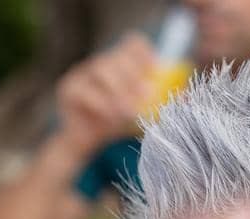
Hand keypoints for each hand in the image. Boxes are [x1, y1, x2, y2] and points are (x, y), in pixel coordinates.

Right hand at [52, 33, 156, 158]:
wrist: (87, 143)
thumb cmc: (115, 123)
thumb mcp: (139, 110)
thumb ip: (154, 101)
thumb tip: (181, 96)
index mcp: (119, 63)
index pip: (132, 44)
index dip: (144, 53)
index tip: (154, 69)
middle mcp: (100, 63)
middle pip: (117, 56)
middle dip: (134, 76)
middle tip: (147, 95)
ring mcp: (82, 73)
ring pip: (101, 70)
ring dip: (119, 90)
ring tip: (130, 111)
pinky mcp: (68, 88)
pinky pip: (85, 90)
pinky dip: (101, 103)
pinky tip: (112, 116)